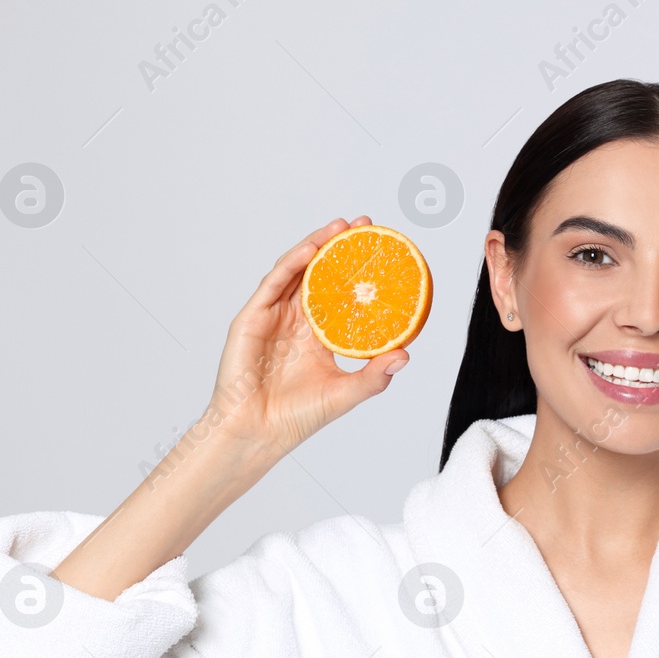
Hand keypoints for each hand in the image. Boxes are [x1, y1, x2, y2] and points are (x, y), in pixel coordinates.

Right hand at [204, 217, 408, 461]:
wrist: (258, 432)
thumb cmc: (297, 416)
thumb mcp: (346, 393)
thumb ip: (375, 376)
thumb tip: (406, 355)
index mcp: (318, 334)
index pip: (341, 292)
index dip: (358, 270)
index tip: (382, 251)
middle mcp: (296, 320)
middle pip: (319, 272)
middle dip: (340, 246)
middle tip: (365, 225)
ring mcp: (273, 316)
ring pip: (296, 270)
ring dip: (317, 245)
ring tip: (340, 227)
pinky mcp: (252, 318)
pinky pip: (273, 284)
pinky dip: (292, 263)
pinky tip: (310, 249)